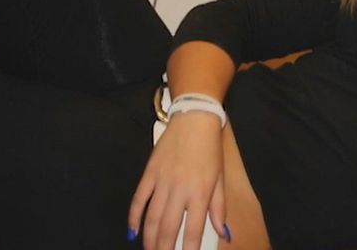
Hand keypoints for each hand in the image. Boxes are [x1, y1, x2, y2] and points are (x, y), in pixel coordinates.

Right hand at [128, 111, 228, 249]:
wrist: (195, 120)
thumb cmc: (210, 150)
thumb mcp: (220, 179)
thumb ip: (219, 208)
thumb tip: (224, 233)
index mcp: (200, 192)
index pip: (193, 230)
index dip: (189, 249)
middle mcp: (180, 189)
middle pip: (168, 228)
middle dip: (164, 248)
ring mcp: (162, 181)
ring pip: (152, 217)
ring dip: (149, 238)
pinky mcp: (149, 173)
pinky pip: (138, 199)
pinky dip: (134, 217)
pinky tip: (133, 232)